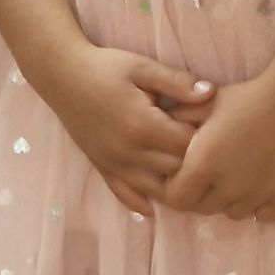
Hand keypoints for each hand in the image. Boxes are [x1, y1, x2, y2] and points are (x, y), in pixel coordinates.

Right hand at [36, 45, 211, 216]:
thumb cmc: (105, 67)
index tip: (212, 128)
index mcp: (143, 126)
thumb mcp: (143, 68)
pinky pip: (123, 194)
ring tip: (187, 176)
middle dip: (193, 163)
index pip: (187, 146)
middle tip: (204, 150)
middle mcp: (129, 152)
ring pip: (153, 190)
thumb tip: (211, 93)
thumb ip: (177, 83)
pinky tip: (153, 207)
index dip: (205, 139)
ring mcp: (114, 163)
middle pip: (175, 172)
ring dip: (172, 185)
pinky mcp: (101, 167)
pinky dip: (139, 202)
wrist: (62, 74)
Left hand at [164, 74, 274, 222]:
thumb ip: (178, 119)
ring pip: (233, 212)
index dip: (177, 188)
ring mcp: (257, 196)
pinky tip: (260, 182)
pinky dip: (259, 204)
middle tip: (213, 171)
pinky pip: (262, 215)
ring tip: (238, 173)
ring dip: (230, 199)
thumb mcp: (205, 104)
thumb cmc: (246, 98)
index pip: (177, 199)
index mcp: (204, 166)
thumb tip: (160, 130)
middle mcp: (228, 188)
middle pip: (204, 207)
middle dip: (202, 193)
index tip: (185, 173)